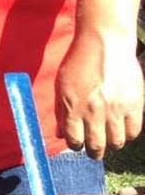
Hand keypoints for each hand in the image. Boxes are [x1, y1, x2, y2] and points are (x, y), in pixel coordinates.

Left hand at [54, 29, 143, 158]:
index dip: (76, 145)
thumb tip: (60, 134)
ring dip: (111, 143)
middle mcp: (94, 111)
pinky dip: (127, 133)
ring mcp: (115, 109)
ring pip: (116, 142)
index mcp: (72, 106)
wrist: (105, 43)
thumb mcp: (62, 84)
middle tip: (94, 150)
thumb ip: (61, 111)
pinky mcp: (134, 105)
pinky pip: (133, 131)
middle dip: (94, 152)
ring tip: (108, 137)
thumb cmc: (80, 62)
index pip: (74, 140)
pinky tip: (122, 126)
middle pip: (96, 146)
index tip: (78, 143)